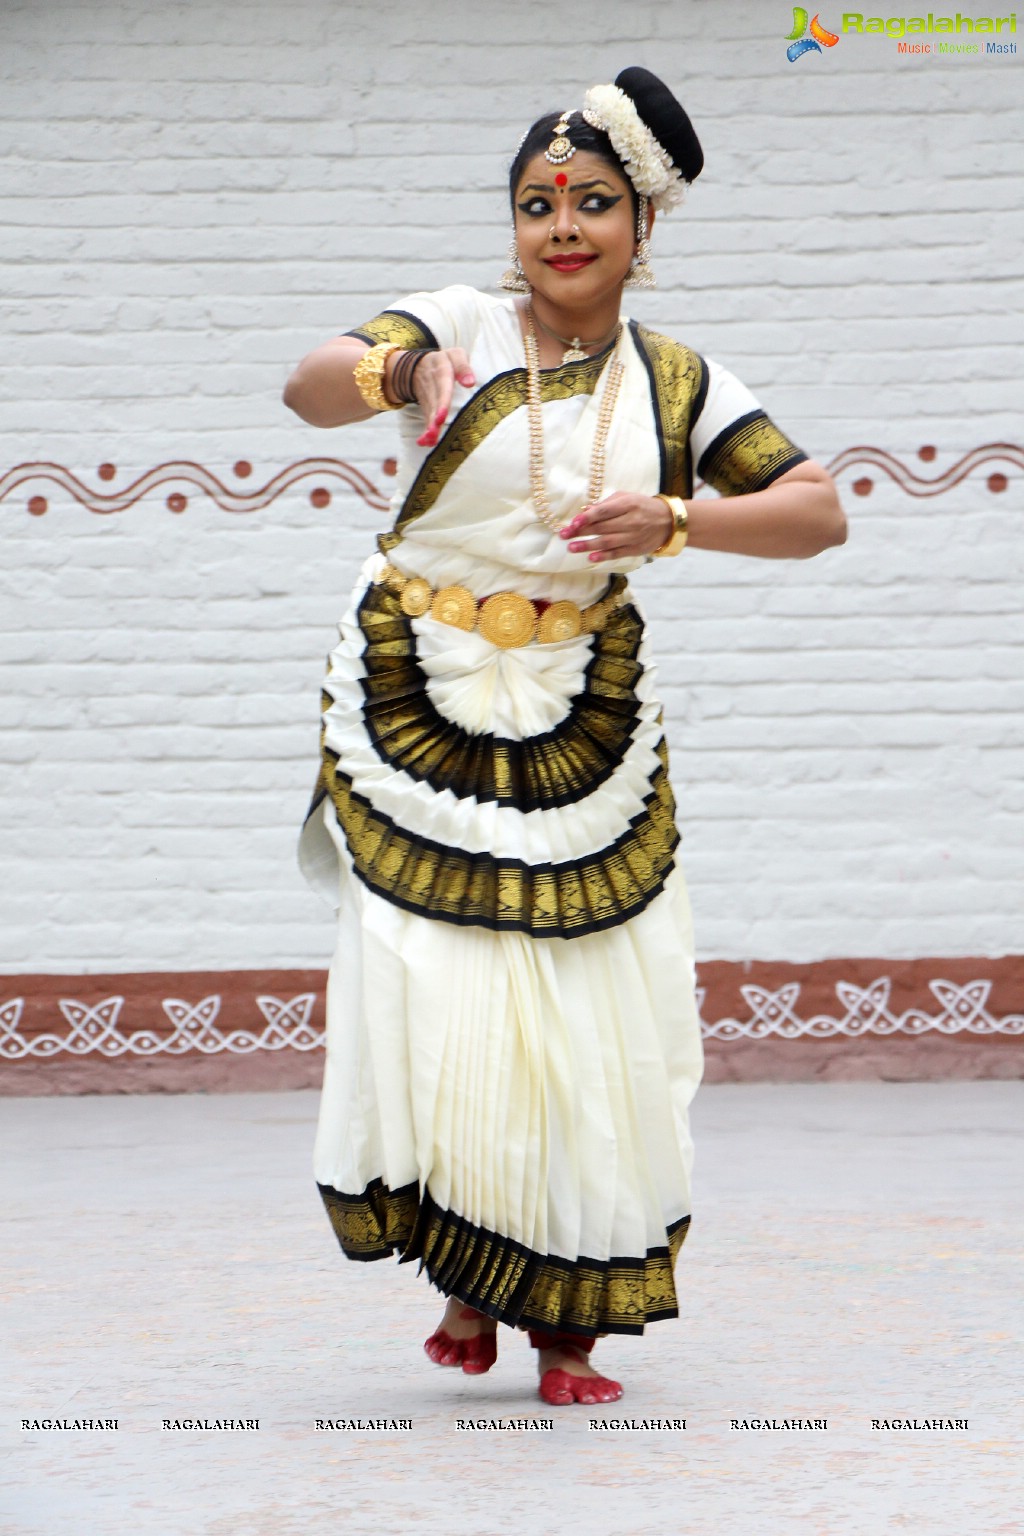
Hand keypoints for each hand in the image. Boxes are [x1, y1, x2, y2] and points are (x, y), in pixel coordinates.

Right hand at [386, 347, 475, 447]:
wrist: (417, 366)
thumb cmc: (445, 361)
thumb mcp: (454, 354)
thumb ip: (462, 365)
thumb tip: (470, 383)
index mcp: (442, 371)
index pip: (443, 385)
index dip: (442, 400)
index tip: (441, 415)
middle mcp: (433, 386)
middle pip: (433, 403)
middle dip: (434, 418)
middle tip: (434, 431)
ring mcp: (428, 397)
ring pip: (429, 413)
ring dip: (429, 427)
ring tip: (430, 440)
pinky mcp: (427, 407)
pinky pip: (426, 419)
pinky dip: (426, 431)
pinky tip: (427, 443)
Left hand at [559, 492, 675, 561]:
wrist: (667, 521)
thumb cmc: (642, 506)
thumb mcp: (626, 498)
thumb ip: (606, 504)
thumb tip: (585, 511)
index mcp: (627, 504)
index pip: (603, 512)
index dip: (586, 518)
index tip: (572, 523)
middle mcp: (631, 521)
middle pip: (602, 527)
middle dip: (581, 532)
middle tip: (563, 536)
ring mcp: (633, 536)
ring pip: (607, 542)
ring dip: (588, 545)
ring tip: (572, 548)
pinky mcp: (635, 549)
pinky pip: (617, 553)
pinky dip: (604, 556)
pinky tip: (590, 558)